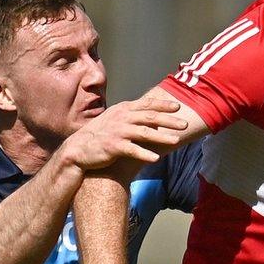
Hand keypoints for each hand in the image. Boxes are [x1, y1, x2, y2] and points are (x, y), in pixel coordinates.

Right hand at [64, 98, 188, 170]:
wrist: (78, 149)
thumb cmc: (101, 134)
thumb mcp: (116, 119)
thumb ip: (133, 115)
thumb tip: (154, 115)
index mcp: (123, 109)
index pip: (147, 105)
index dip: (163, 105)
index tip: (178, 106)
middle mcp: (121, 118)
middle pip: (150, 117)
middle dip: (169, 120)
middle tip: (185, 124)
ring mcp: (117, 132)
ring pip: (144, 133)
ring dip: (162, 137)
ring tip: (176, 141)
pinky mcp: (113, 147)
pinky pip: (132, 150)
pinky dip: (144, 154)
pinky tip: (156, 159)